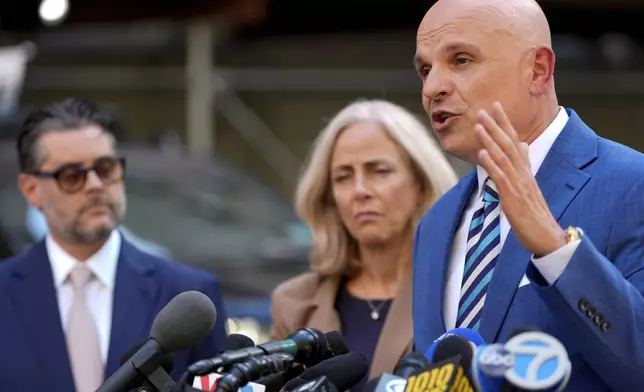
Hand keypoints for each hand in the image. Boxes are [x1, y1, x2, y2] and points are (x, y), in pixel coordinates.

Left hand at [474, 102, 565, 255]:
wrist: (547, 237)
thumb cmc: (535, 215)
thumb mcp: (529, 186)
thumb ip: (524, 165)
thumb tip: (522, 145)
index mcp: (525, 171)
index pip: (515, 141)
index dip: (505, 123)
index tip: (496, 106)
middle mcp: (523, 174)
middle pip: (509, 144)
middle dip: (496, 125)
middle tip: (484, 108)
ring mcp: (519, 185)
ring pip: (504, 157)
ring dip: (490, 140)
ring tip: (479, 125)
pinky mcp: (514, 198)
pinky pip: (502, 178)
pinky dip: (491, 165)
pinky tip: (482, 154)